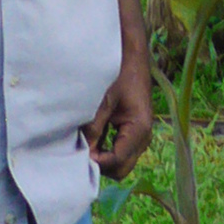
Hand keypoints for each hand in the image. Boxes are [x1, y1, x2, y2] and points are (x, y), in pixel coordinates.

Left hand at [88, 61, 153, 176]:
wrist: (132, 55)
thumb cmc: (120, 72)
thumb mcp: (104, 99)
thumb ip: (94, 127)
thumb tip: (82, 152)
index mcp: (139, 128)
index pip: (117, 161)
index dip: (97, 162)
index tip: (79, 154)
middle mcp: (144, 137)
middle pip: (121, 169)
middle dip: (101, 165)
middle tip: (81, 151)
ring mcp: (140, 136)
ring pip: (120, 163)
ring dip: (103, 158)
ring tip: (85, 144)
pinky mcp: (134, 132)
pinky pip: (120, 151)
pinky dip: (105, 150)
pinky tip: (92, 137)